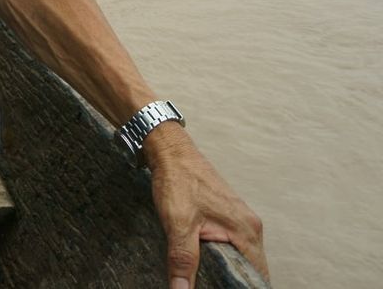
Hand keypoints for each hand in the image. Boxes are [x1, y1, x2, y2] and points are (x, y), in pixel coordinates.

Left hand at [144, 123, 267, 286]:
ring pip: (241, 256)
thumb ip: (183, 259)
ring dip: (228, 270)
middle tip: (212, 287)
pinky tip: (206, 264)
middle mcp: (250, 226)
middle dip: (235, 282)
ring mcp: (240, 219)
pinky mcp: (228, 216)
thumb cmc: (177, 182)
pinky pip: (233, 244)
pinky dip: (223, 257)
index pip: (257, 275)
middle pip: (251, 268)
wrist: (170, 151)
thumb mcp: (178, 224)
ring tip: (209, 282)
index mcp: (246, 230)